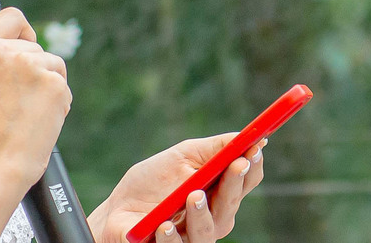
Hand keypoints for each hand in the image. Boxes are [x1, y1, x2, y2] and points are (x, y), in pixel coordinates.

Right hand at [0, 8, 71, 193]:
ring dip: (46, 86)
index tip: (26, 40)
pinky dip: (57, 103)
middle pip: (35, 47)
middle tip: (17, 101)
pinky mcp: (55, 83)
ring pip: (52, 66)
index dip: (22, 29)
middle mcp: (7, 50)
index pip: (11, 16)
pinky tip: (40, 120)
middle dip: (33, 70)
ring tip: (26, 113)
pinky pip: (62, 87)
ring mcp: (34, 65)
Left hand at [88, 134, 266, 242]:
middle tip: (235, 165)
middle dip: (235, 184)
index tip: (254, 148)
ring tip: (194, 196)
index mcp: (219, 191)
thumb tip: (246, 136)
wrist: (116, 209)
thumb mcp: (183, 156)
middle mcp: (212, 217)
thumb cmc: (152, 182)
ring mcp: (192, 236)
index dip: (253, 165)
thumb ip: (214, 148)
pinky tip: (164, 225)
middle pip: (231, 205)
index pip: (246, 181)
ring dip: (203, 213)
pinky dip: (172, 238)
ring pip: (208, 231)